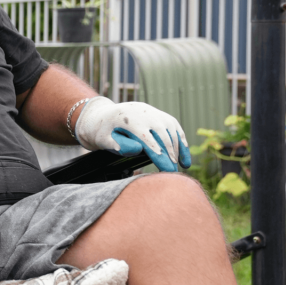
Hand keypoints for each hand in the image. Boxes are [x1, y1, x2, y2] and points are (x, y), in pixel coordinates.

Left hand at [73, 97, 191, 171]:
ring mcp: (151, 111)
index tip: (168, 171)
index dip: (159, 155)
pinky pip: (174, 126)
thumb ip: (116, 145)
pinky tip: (184, 157)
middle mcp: (141, 111)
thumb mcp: (102, 140)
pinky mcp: (157, 114)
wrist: (101, 115)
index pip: (147, 138)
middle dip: (170, 153)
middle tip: (174, 172)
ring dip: (178, 147)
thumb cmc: (101, 131)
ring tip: (181, 166)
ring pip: (171, 128)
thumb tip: (137, 149)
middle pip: (162, 133)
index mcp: (126, 118)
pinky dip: (181, 141)